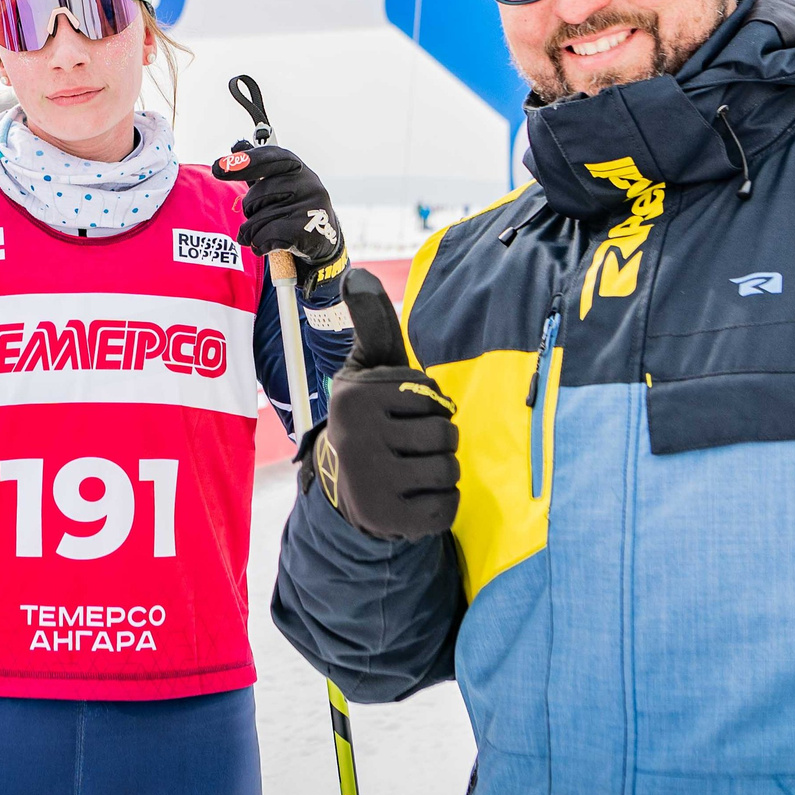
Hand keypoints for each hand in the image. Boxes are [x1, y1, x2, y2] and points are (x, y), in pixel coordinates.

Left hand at [211, 144, 344, 283]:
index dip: (245, 162)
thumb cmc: (292, 205)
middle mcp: (307, 182)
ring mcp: (310, 206)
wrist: (323, 238)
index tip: (217, 169)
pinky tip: (266, 245)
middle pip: (257, 195)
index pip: (269, 158)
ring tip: (260, 234)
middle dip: (249, 209)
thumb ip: (257, 167)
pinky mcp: (307, 230)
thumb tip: (236, 147)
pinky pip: (266, 237)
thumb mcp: (278, 182)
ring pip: (259, 220)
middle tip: (254, 214)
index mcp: (296, 166)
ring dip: (252, 232)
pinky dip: (259, 245)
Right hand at [311, 268, 457, 539]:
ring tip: (412, 470)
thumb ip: (373, 323)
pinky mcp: (389, 520)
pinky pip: (448, 507)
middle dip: (438, 440)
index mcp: (354, 398)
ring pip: (450, 469)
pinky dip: (442, 504)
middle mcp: (356, 439)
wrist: (344, 488)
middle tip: (408, 446)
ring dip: (442, 471)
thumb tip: (355, 274)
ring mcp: (371, 483)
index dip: (428, 404)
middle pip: (446, 432)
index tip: (399, 414)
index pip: (432, 394)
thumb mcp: (368, 370)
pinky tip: (415, 498)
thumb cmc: (371, 418)